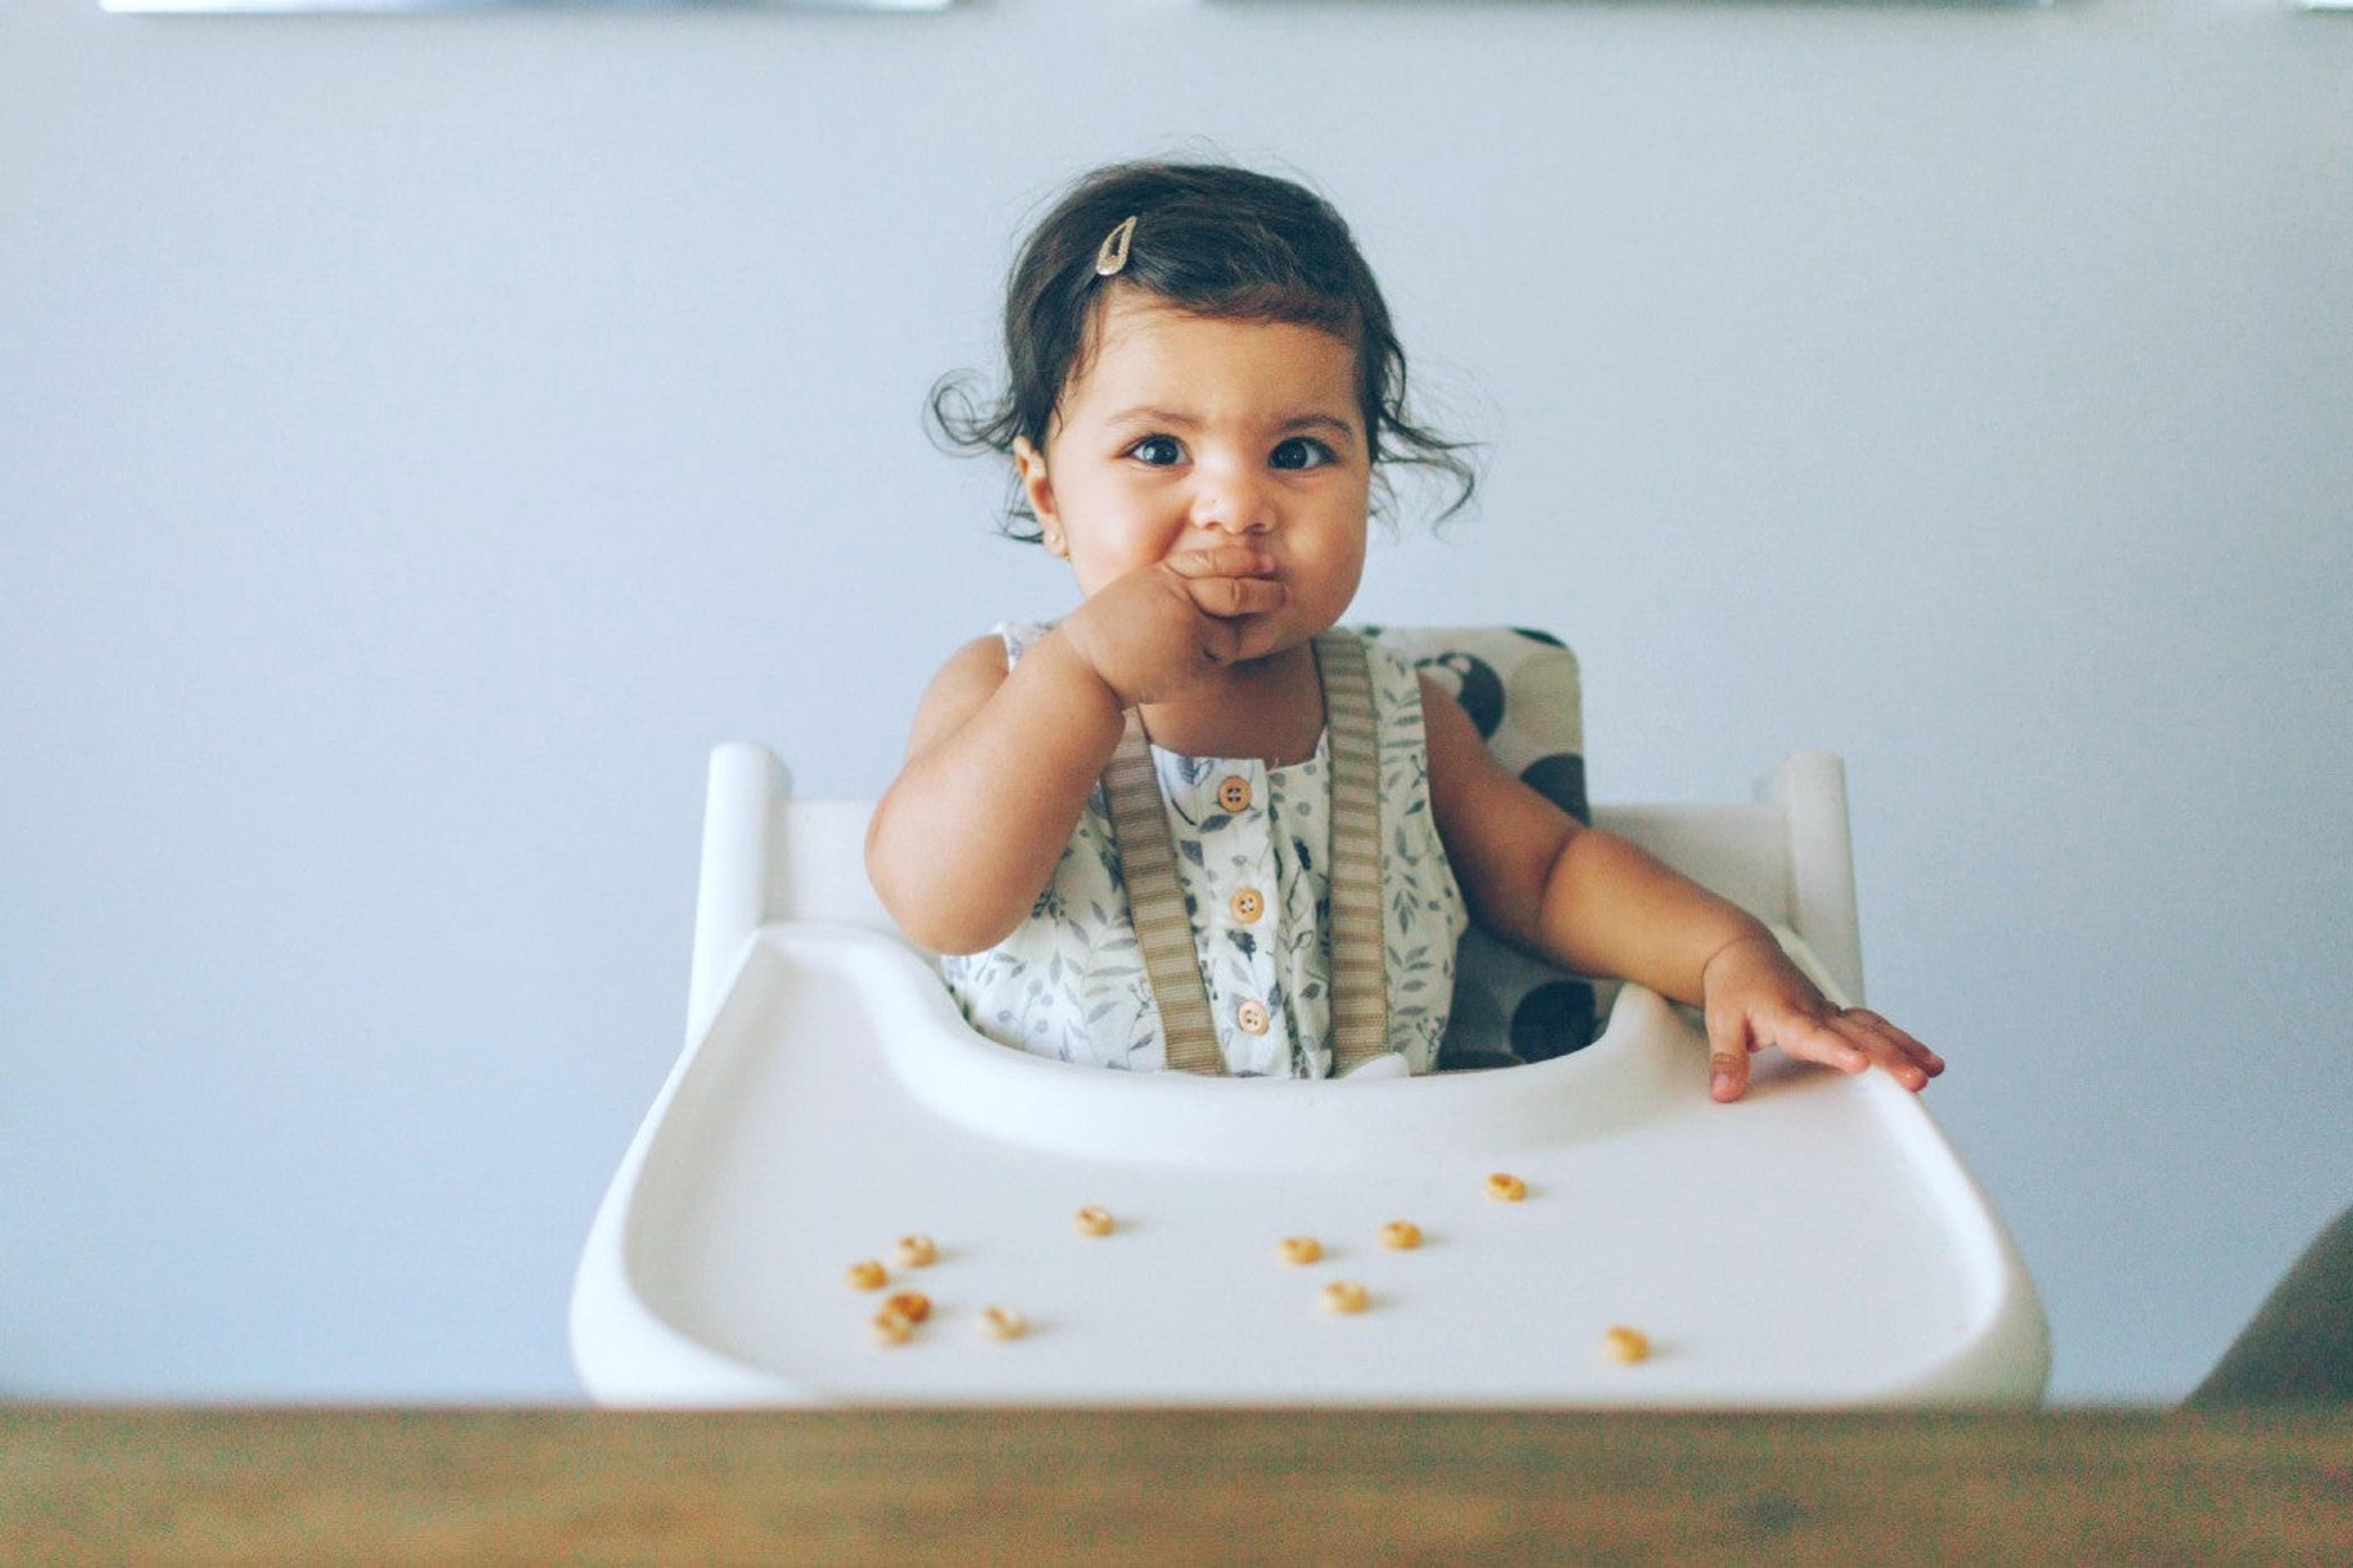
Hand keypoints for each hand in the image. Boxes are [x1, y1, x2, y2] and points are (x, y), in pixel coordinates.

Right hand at [1056, 546, 1289, 707]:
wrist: (1086, 668)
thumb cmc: (1109, 630)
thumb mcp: (1138, 589)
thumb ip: (1175, 583)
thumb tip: (1219, 581)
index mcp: (1165, 575)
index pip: (1216, 562)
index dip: (1246, 563)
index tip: (1267, 566)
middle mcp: (1180, 599)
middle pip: (1237, 593)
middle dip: (1264, 595)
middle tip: (1282, 595)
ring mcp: (1188, 633)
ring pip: (1230, 638)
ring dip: (1223, 644)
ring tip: (1190, 650)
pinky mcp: (1192, 666)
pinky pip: (1214, 666)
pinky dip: (1205, 668)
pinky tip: (1177, 668)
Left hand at [1698, 933, 1943, 1102]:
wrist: (1743, 953)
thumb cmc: (1735, 986)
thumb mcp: (1720, 1022)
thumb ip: (1727, 1060)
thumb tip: (1724, 1092)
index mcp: (1786, 1012)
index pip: (1814, 1034)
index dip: (1836, 1049)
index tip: (1859, 1062)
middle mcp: (1815, 1010)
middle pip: (1857, 1034)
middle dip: (1890, 1057)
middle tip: (1916, 1079)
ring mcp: (1830, 1011)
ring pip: (1873, 1028)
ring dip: (1905, 1047)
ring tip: (1933, 1069)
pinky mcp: (1838, 1015)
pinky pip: (1873, 1025)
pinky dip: (1899, 1040)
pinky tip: (1923, 1056)